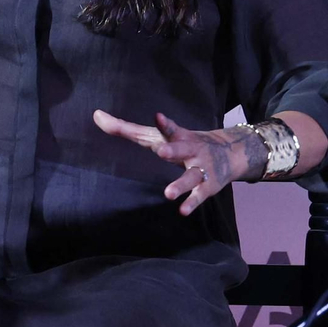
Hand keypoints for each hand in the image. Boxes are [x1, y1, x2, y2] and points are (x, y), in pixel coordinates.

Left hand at [93, 109, 266, 214]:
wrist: (231, 151)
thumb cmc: (182, 142)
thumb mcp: (156, 135)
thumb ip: (126, 129)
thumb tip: (96, 115)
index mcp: (178, 136)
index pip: (170, 129)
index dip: (164, 124)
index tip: (158, 117)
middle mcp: (191, 150)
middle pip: (181, 149)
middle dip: (172, 150)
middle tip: (161, 152)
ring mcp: (201, 168)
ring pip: (191, 177)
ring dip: (180, 184)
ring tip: (167, 194)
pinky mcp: (208, 186)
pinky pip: (199, 195)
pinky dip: (192, 203)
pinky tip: (182, 211)